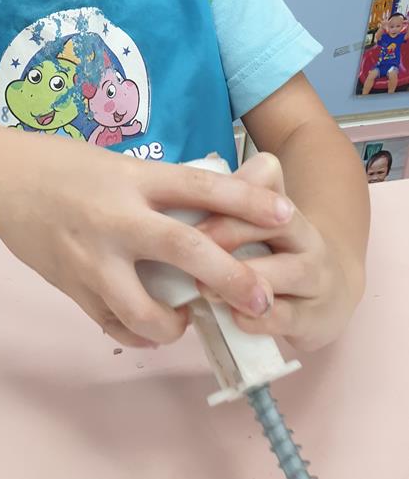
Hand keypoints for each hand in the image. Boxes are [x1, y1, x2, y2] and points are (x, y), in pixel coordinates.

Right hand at [0, 138, 289, 347]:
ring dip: (175, 325)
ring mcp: (90, 256)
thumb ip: (163, 187)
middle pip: (185, 250)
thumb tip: (220, 204)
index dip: (246, 201)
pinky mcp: (70, 285)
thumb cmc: (65, 165)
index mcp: (132, 178)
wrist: (2, 178)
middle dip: (231, 278)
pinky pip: (113, 324)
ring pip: (144, 310)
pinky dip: (137, 332)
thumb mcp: (118, 165)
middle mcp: (115, 216)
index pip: (200, 186)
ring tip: (186, 319)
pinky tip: (147, 324)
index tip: (286, 215)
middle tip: (261, 299)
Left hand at [195, 153, 361, 351]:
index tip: (186, 200)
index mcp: (280, 203)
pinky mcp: (318, 317)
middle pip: (273, 220)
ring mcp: (317, 274)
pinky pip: (290, 315)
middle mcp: (305, 233)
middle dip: (226, 232)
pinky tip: (234, 317)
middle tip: (186, 247)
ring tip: (204, 289)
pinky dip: (258, 318)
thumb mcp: (245, 229)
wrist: (327, 296)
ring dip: (242, 279)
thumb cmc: (269, 256)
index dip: (231, 187)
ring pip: (288, 270)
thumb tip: (169, 214)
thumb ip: (211, 216)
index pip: (265, 176)